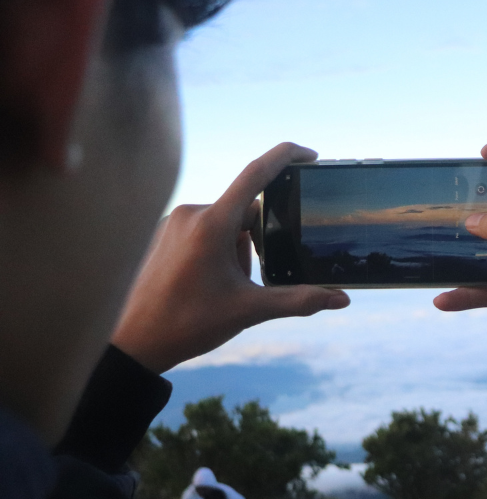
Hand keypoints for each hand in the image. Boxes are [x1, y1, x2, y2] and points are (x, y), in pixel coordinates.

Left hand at [112, 143, 349, 373]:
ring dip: (237, 251)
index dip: (286, 157)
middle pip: (246, 212)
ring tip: (221, 290)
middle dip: (259, 244)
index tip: (310, 156)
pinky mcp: (164, 233)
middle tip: (247, 282)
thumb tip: (341, 300)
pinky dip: (218, 252)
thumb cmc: (187, 324)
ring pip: (226, 224)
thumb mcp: (249, 311)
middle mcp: (191, 214)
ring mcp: (174, 222)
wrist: (133, 343)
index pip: (256, 174)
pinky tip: (205, 285)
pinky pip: (205, 231)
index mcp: (212, 224)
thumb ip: (298, 300)